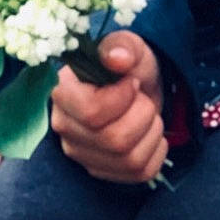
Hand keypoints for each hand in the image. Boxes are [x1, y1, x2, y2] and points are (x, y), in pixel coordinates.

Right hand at [51, 31, 168, 182]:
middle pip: (115, 140)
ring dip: (152, 132)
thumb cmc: (127, 66)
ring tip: (147, 114)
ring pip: (130, 159)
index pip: (91, 112)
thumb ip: (123, 46)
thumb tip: (117, 58)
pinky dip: (157, 151)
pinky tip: (149, 133)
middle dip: (143, 115)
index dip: (122, 98)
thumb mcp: (129, 46)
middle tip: (142, 98)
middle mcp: (65, 128)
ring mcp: (81, 154)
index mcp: (63, 93)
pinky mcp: (100, 171)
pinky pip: (140, 173)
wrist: (135, 89)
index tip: (132, 82)